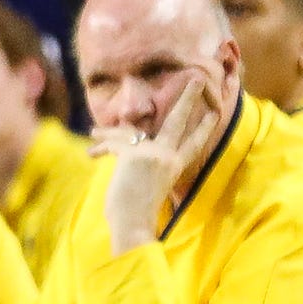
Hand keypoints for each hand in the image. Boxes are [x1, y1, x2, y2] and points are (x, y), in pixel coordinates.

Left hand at [95, 78, 221, 253]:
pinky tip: (88, 158)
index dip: (204, 127)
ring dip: (107, 132)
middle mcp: (168, 157)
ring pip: (132, 130)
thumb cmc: (139, 216)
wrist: (133, 225)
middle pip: (179, 121)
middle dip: (188, 97)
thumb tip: (128, 156)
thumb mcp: (149, 189)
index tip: (214, 113)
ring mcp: (152, 154)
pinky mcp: (134, 155)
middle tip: (198, 78)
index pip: (194, 143)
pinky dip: (96, 153)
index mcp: (175, 167)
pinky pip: (112, 145)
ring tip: (93, 131)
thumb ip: (147, 170)